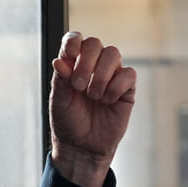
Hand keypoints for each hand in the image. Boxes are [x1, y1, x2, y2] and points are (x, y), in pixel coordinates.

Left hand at [49, 31, 136, 186]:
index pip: (75, 39)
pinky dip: (116, 86)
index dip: (73, 41)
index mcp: (73, 64)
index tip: (69, 53)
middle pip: (95, 43)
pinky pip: (128, 74)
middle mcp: (93, 65)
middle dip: (86, 61)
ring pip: (113, 54)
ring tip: (93, 96)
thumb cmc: (68, 122)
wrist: (82, 147)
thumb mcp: (59, 101)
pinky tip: (107, 101)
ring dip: (101, 75)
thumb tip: (60, 60)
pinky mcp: (127, 89)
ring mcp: (111, 75)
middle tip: (78, 85)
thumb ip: (60, 79)